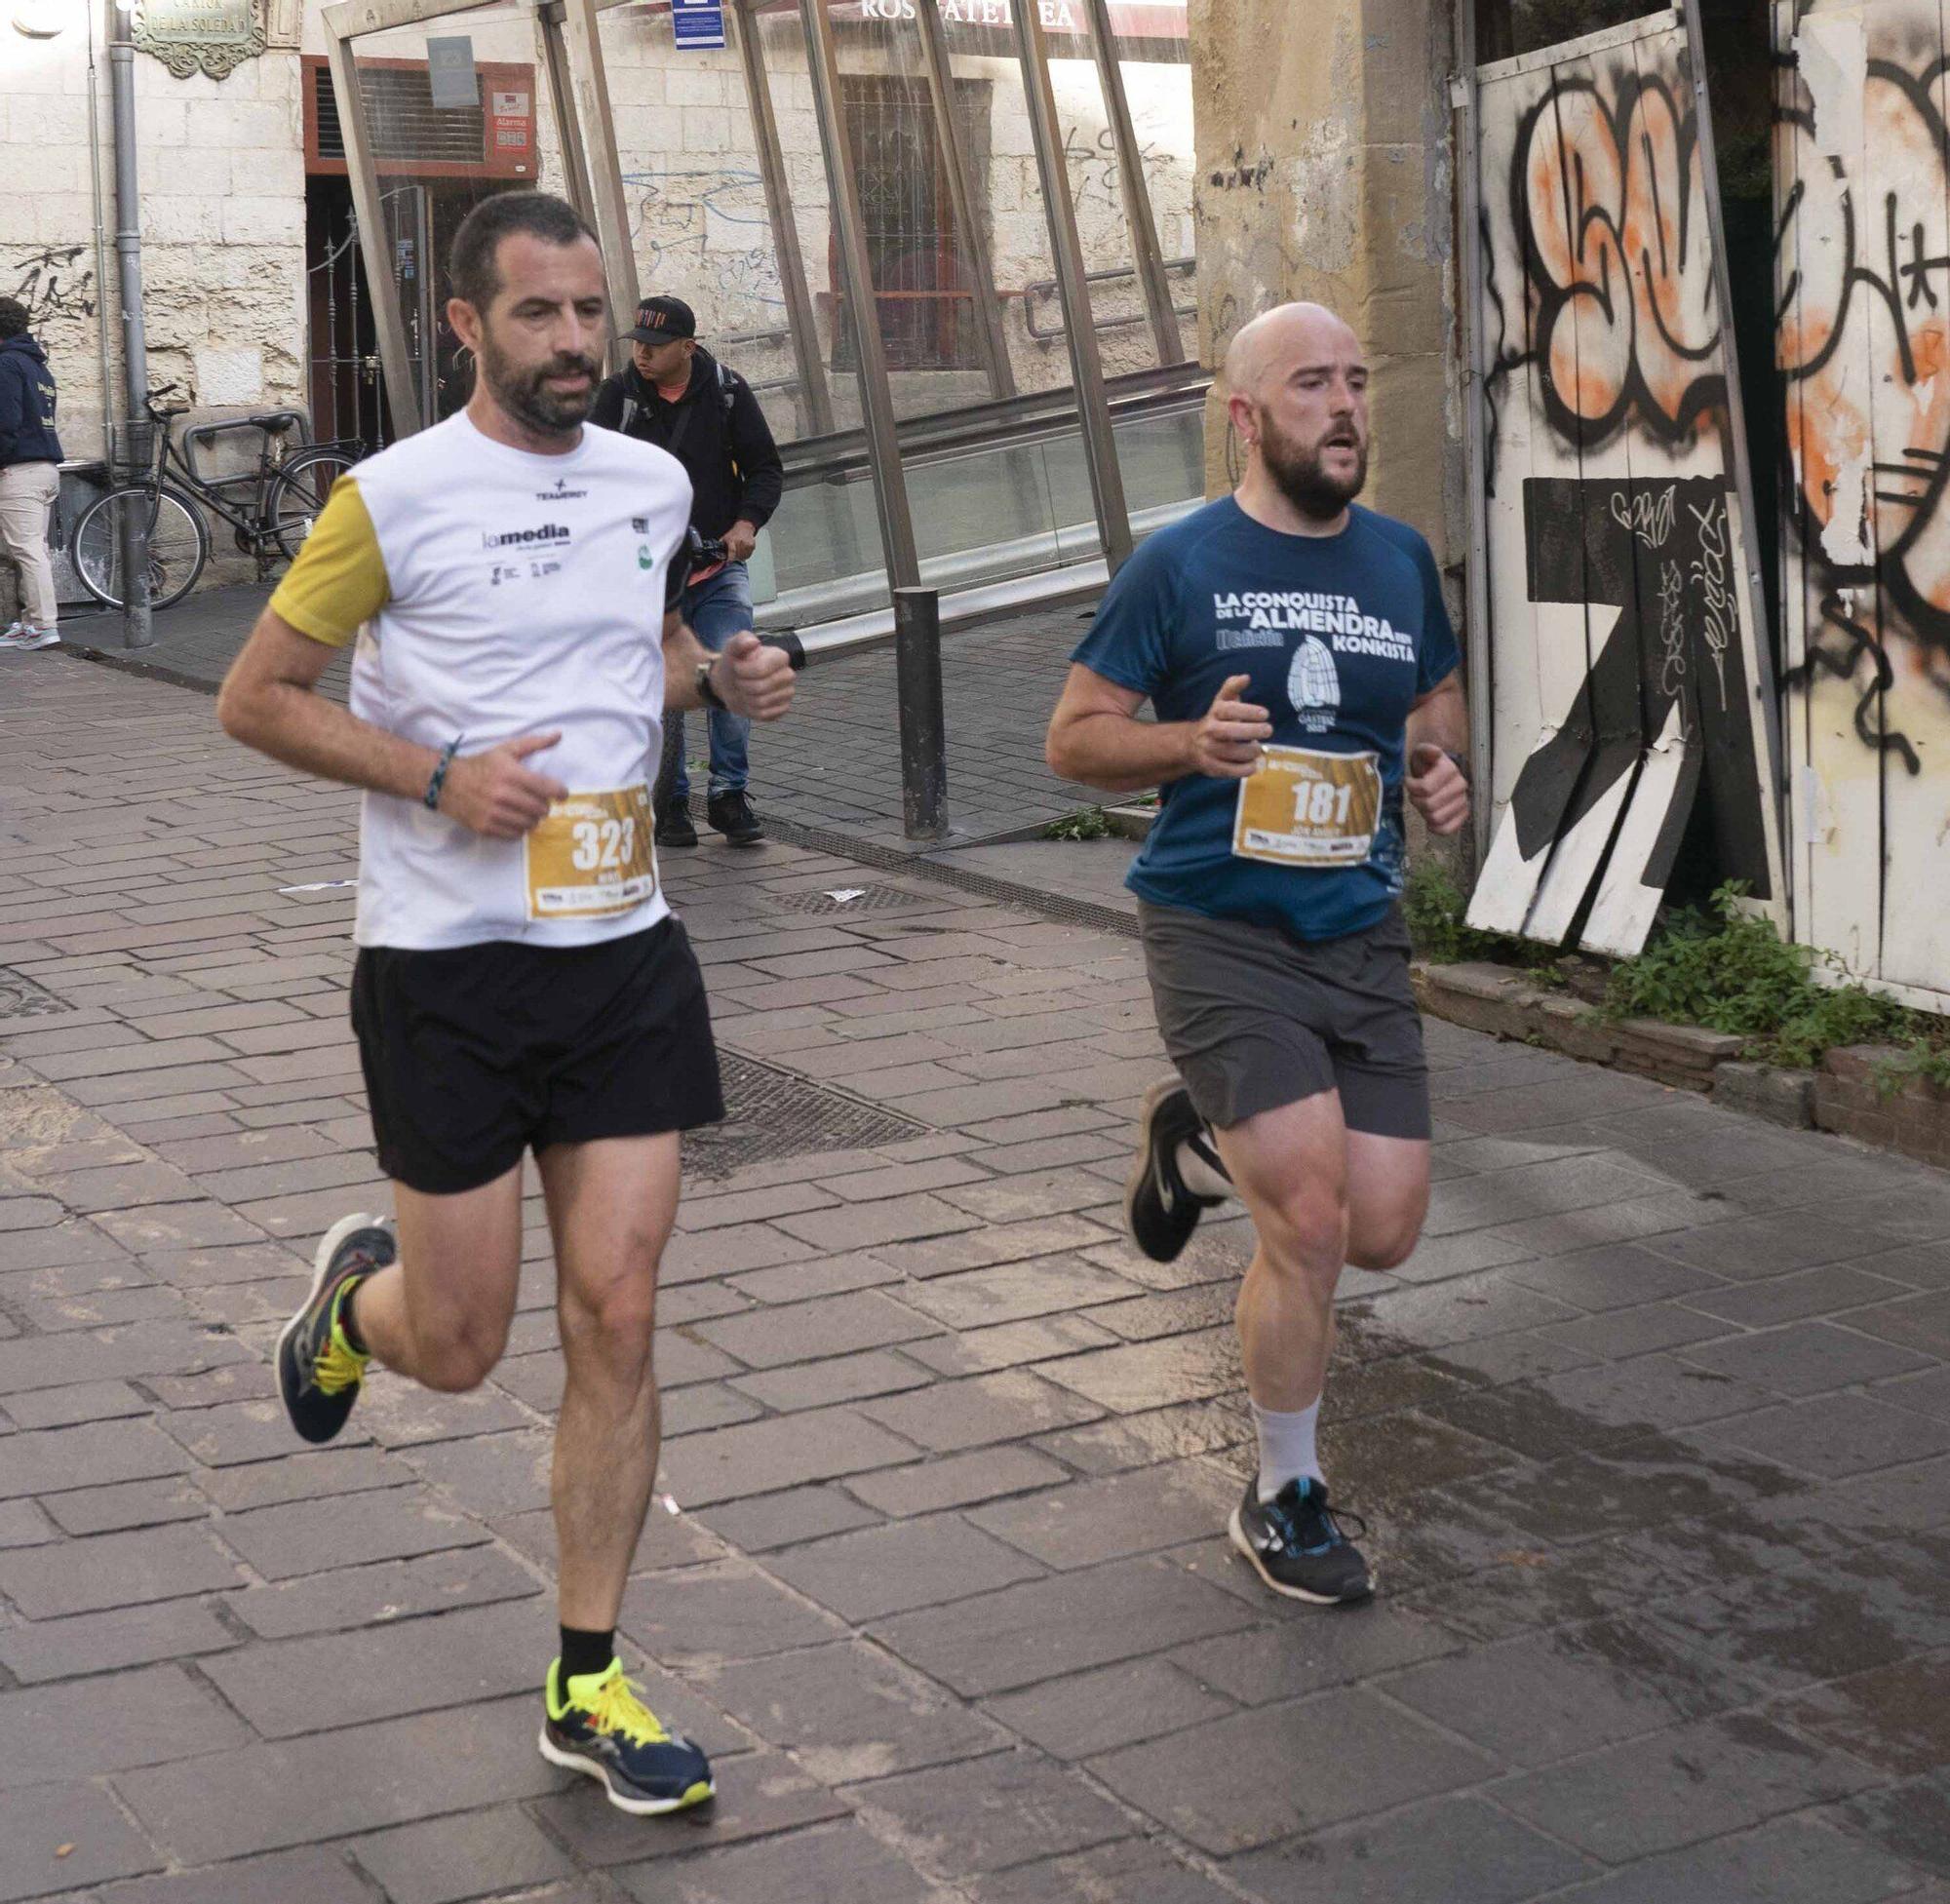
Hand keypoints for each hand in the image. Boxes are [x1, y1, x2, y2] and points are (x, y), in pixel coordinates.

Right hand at [438, 732, 567, 838]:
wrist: (446, 783)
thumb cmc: (481, 765)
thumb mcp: (506, 750)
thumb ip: (534, 743)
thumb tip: (558, 735)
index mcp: (511, 774)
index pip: (547, 788)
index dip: (561, 793)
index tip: (562, 794)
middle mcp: (503, 794)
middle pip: (541, 809)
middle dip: (544, 805)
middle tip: (539, 802)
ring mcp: (493, 813)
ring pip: (530, 824)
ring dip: (533, 819)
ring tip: (527, 811)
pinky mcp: (485, 827)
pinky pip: (515, 835)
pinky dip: (519, 828)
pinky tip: (515, 819)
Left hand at [715, 630, 794, 721]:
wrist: (730, 683)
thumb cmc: (734, 663)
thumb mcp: (732, 648)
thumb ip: (740, 641)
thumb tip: (753, 642)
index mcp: (780, 657)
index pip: (761, 669)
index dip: (743, 671)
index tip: (737, 667)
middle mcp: (788, 674)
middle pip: (761, 688)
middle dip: (743, 686)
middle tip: (739, 681)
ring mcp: (787, 693)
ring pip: (762, 703)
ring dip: (745, 698)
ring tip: (744, 690)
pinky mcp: (783, 708)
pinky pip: (764, 714)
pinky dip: (751, 710)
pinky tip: (750, 701)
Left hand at [722, 520, 757, 562]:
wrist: (744, 527)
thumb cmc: (735, 533)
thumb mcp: (725, 537)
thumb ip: (721, 545)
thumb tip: (717, 553)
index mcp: (733, 540)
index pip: (732, 551)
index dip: (730, 558)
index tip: (728, 561)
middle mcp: (740, 542)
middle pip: (737, 556)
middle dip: (734, 558)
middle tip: (733, 556)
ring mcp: (747, 544)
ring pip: (743, 557)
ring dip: (740, 557)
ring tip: (738, 552)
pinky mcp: (752, 546)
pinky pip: (748, 555)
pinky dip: (745, 555)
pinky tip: (743, 551)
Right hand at [1183, 674, 1271, 778]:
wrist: (1191, 745)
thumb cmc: (1216, 721)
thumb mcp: (1221, 702)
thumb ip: (1232, 688)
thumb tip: (1245, 677)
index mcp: (1214, 713)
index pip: (1229, 709)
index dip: (1247, 711)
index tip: (1265, 713)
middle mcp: (1210, 731)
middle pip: (1229, 731)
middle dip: (1252, 731)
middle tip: (1268, 730)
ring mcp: (1209, 750)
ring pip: (1232, 752)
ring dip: (1250, 751)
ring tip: (1258, 748)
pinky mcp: (1211, 767)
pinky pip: (1230, 770)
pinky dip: (1245, 769)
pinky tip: (1254, 764)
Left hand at [1407, 741, 1469, 835]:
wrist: (1435, 774)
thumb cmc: (1425, 764)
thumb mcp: (1421, 752)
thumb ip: (1425, 750)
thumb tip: (1435, 753)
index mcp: (1450, 770)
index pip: (1425, 788)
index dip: (1412, 787)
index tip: (1409, 781)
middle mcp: (1460, 785)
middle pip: (1430, 805)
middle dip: (1416, 801)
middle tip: (1414, 795)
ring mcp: (1463, 801)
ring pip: (1436, 818)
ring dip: (1424, 813)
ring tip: (1423, 804)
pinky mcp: (1462, 815)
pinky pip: (1448, 829)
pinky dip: (1436, 828)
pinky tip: (1429, 820)